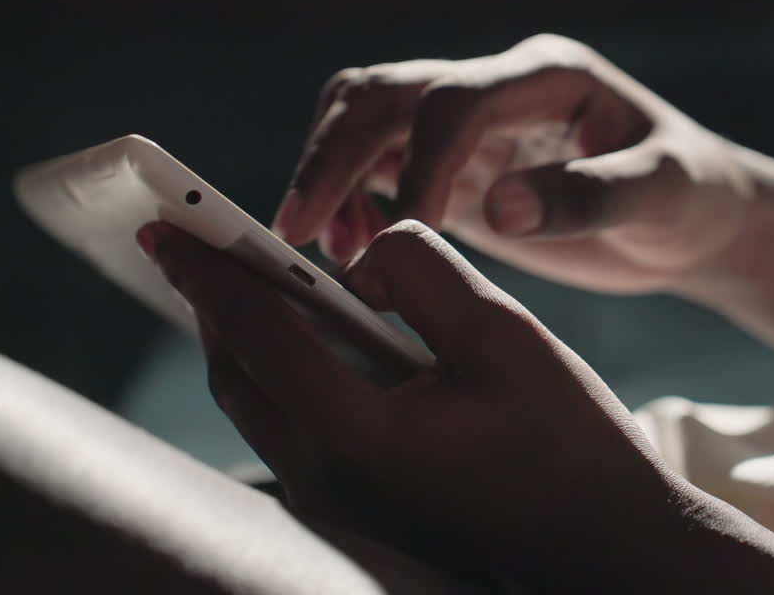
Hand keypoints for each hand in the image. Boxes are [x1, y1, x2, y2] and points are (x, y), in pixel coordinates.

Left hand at [137, 219, 696, 583]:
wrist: (602, 547)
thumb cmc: (568, 444)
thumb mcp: (505, 335)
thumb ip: (423, 273)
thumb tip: (363, 258)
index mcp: (355, 434)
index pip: (255, 333)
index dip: (212, 270)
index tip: (171, 226)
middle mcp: (327, 479)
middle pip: (237, 373)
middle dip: (213, 302)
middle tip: (195, 245)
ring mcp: (339, 504)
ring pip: (259, 404)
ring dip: (247, 338)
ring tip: (248, 281)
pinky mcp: (360, 508)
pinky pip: (292, 427)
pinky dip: (284, 373)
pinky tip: (314, 339)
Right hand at [271, 34, 750, 293]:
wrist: (697, 219)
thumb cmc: (693, 198)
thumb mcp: (663, 194)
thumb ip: (588, 199)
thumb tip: (496, 213)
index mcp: (548, 75)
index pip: (454, 100)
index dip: (418, 163)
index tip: (406, 235)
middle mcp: (500, 86)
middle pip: (386, 93)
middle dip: (334, 155)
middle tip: (299, 231)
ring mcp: (475, 125)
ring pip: (368, 118)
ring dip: (331, 173)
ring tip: (328, 248)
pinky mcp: (462, 166)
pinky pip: (382, 164)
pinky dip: (353, 200)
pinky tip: (358, 252)